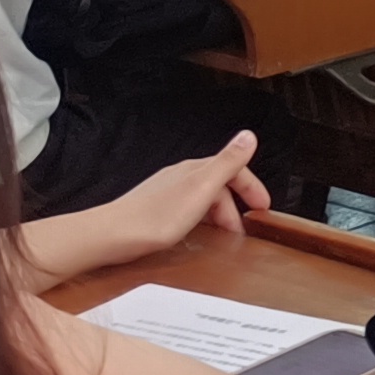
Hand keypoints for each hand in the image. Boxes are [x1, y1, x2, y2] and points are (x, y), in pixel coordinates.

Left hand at [16, 132, 270, 292]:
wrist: (110, 237)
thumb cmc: (156, 218)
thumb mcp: (202, 189)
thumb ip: (228, 162)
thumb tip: (249, 135)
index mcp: (196, 169)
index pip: (234, 169)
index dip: (252, 187)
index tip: (264, 208)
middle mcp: (181, 176)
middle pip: (219, 185)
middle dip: (236, 206)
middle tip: (242, 232)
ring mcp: (165, 192)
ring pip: (202, 199)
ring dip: (218, 216)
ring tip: (222, 238)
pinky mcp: (153, 209)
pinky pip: (187, 210)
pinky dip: (200, 221)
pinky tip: (194, 237)